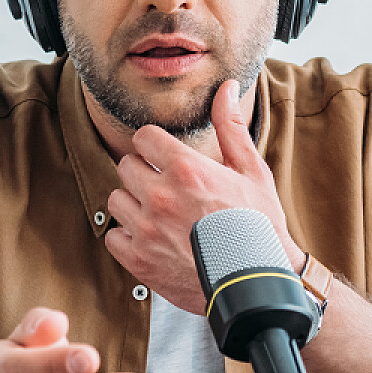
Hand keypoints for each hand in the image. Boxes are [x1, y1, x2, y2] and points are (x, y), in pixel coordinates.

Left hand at [103, 80, 301, 313]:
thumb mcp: (251, 171)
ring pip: (116, 199)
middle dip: (144, 172)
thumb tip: (227, 89)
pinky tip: (151, 238)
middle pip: (126, 166)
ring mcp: (146, 230)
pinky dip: (127, 237)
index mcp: (186, 169)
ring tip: (158, 214)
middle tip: (167, 187)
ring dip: (133, 203)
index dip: (155, 145)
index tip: (165, 156)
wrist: (257, 283)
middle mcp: (160, 196)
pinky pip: (112, 236)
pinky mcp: (138, 260)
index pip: (143, 138)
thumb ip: (231, 127)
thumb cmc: (259, 226)